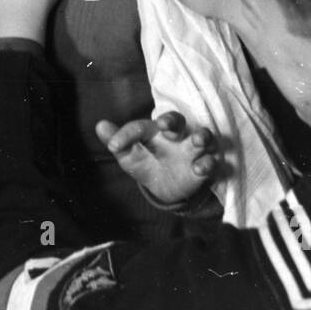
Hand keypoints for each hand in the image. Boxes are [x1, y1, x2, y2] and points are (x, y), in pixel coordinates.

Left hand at [96, 111, 218, 205]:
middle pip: (176, 121)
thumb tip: (100, 124)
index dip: (127, 134)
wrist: (167, 188)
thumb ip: (118, 142)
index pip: (140, 127)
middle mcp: (175, 135)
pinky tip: (200, 168)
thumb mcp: (130, 157)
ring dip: (201, 137)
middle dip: (171, 121)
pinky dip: (208, 163)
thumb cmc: (147, 163)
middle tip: (163, 124)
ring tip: (197, 141)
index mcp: (154, 130)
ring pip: (202, 136)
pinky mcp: (204, 166)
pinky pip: (210, 162)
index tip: (113, 146)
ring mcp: (192, 150)